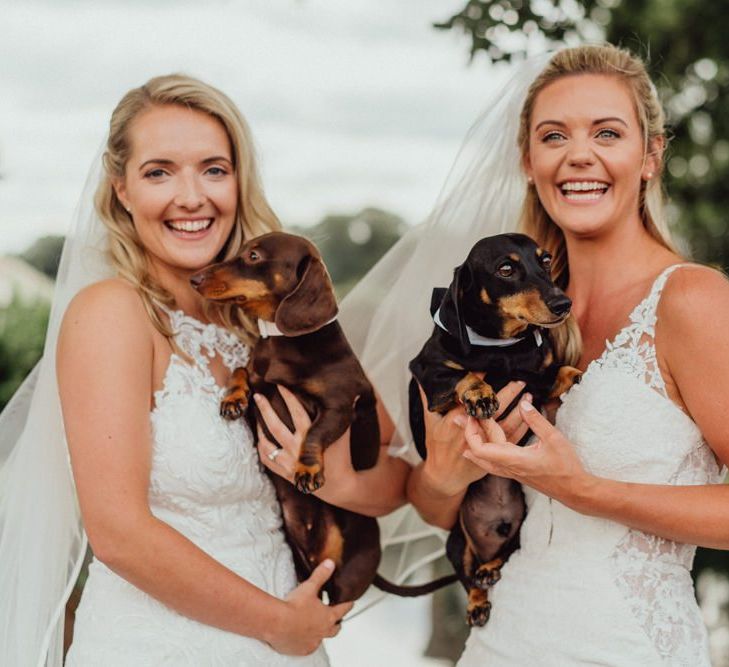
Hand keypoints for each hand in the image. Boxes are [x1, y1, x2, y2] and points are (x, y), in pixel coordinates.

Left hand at [254, 386, 355, 499]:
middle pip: (275, 426)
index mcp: (311, 438)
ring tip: (254, 415)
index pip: (297, 413)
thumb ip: (346, 414)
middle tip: (258, 396)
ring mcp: (289, 463)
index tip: (281, 384)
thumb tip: (354, 394)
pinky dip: (261, 446)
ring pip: (267, 443)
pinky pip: (266, 458)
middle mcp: (297, 449)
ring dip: (259, 428)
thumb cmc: (341, 456)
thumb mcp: (344, 434)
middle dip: (265, 409)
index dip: (289, 397)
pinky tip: (259, 436)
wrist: (338, 486)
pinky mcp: (284, 473)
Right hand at [268, 559, 352, 655]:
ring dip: (321, 632)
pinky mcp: (301, 649)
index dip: (347, 604)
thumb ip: (321, 575)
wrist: (277, 623)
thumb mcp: (309, 587)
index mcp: (328, 616)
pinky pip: (308, 647)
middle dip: (337, 623)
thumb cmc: (294, 607)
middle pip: (335, 628)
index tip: (350, 602)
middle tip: (336, 618)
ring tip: (316, 627)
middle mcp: (323, 631)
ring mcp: (312, 642)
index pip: (343, 609)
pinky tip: (302, 637)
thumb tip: (330, 564)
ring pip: (321, 638)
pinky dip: (307, 642)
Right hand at [420, 380, 530, 497]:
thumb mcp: (431, 422)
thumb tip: (423, 380)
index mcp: (456, 421)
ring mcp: (484, 443)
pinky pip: (512, 439)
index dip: (479, 382)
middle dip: (508, 393)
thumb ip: (428, 400)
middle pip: (493, 409)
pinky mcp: (494, 453)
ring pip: (507, 423)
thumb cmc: (437, 447)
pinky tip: (530, 416)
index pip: (470, 396)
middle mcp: (472, 431)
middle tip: (519, 381)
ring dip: (519, 409)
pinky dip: (523, 427)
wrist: (444, 475)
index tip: (487, 367)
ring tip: (528, 395)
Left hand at [462, 400, 594, 507]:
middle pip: (478, 452)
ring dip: (474, 443)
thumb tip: (523, 403)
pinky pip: (492, 462)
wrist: (574, 491)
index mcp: (514, 459)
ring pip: (484, 459)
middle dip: (468, 433)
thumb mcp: (554, 438)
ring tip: (468, 427)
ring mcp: (511, 472)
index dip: (471, 433)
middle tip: (462, 416)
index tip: (472, 416)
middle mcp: (508, 467)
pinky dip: (483, 452)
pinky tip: (481, 445)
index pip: (480, 449)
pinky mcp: (515, 472)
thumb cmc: (566, 467)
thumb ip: (536, 420)